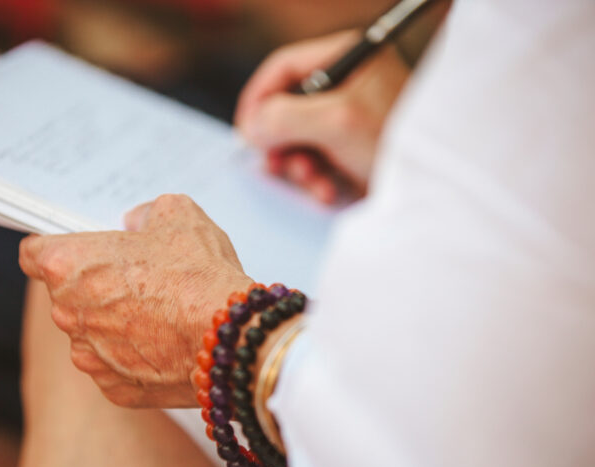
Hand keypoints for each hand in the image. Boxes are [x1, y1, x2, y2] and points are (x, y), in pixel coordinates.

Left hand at [19, 194, 252, 407]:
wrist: (229, 339)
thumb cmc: (198, 277)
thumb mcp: (177, 214)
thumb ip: (146, 212)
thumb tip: (136, 224)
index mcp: (68, 265)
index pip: (33, 253)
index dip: (56, 247)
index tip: (75, 249)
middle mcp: (67, 314)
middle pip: (67, 295)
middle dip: (95, 285)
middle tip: (138, 278)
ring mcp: (88, 357)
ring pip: (91, 333)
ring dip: (113, 323)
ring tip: (160, 314)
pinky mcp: (113, 388)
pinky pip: (114, 366)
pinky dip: (133, 355)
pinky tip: (165, 343)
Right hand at [235, 30, 409, 202]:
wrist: (436, 188)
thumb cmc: (398, 143)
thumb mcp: (337, 123)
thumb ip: (285, 117)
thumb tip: (250, 126)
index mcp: (345, 60)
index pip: (282, 68)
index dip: (258, 99)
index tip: (246, 133)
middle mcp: (344, 85)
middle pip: (286, 108)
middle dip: (280, 142)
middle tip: (276, 166)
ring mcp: (347, 118)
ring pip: (297, 139)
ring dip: (298, 167)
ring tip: (314, 183)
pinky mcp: (351, 150)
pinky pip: (316, 160)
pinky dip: (315, 179)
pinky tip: (328, 192)